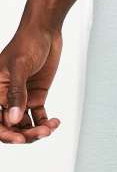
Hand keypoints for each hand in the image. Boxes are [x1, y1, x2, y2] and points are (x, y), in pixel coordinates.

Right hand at [0, 23, 61, 143]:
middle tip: (42, 133)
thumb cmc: (27, 43)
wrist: (45, 32)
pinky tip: (54, 122)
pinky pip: (38, 116)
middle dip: (25, 134)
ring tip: (50, 128)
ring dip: (36, 130)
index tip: (21, 139)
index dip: (6, 133)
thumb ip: (16, 93)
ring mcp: (22, 98)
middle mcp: (6, 98)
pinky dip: (45, 122)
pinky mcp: (36, 95)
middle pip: (11, 127)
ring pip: (25, 124)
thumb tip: (14, 119)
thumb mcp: (20, 67)